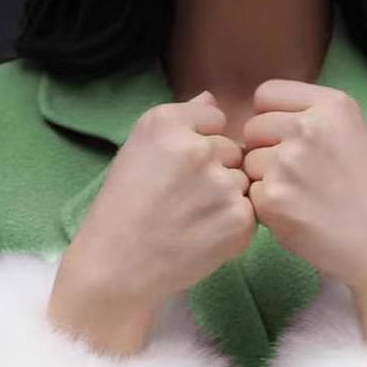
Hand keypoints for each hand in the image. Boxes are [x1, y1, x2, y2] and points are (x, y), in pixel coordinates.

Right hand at [48, 90, 254, 353]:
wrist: (117, 267)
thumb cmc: (123, 210)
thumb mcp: (137, 150)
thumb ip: (179, 121)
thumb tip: (213, 100)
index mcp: (166, 123)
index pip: (214, 118)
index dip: (202, 144)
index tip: (180, 170)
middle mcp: (197, 148)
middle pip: (232, 150)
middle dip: (217, 172)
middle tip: (184, 201)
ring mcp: (221, 184)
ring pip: (242, 182)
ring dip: (227, 199)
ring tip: (193, 220)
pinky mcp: (238, 219)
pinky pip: (250, 212)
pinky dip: (233, 226)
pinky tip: (203, 236)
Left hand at [242, 80, 366, 341]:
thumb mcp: (350, 136)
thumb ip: (308, 120)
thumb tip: (258, 123)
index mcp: (331, 104)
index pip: (266, 94)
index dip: (269, 119)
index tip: (285, 141)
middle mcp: (307, 126)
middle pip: (253, 128)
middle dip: (264, 151)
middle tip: (295, 177)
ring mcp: (288, 162)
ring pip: (248, 163)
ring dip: (262, 180)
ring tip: (299, 198)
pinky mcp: (273, 198)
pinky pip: (250, 194)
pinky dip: (266, 208)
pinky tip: (295, 216)